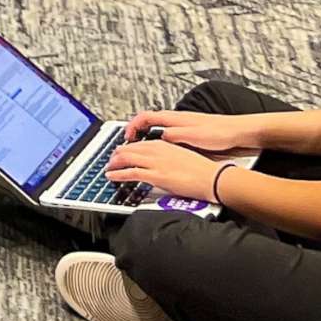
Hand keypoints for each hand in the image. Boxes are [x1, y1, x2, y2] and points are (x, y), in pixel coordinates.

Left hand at [102, 134, 224, 202]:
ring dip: (114, 163)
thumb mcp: (181, 156)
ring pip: (126, 158)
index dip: (127, 148)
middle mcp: (157, 150)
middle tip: (111, 160)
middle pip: (129, 149)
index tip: (122, 152)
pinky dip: (118, 174)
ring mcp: (155, 162)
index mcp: (164, 144)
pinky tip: (111, 176)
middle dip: (117, 155)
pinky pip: (130, 172)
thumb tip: (160, 161)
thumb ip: (168, 155)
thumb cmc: (202, 170)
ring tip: (108, 167)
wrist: (213, 178)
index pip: (138, 143)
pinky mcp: (156, 175)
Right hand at [123, 109, 263, 155]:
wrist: (240, 133)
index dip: (133, 126)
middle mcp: (177, 121)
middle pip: (149, 123)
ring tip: (142, 151)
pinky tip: (165, 154)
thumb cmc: (219, 132)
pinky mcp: (191, 135)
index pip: (145, 117)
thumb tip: (159, 137)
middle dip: (137, 133)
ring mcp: (184, 127)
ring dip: (148, 139)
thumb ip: (174, 135)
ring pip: (159, 130)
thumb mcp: (194, 136)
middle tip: (129, 146)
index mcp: (174, 119)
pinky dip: (161, 143)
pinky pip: (169, 137)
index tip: (126, 137)